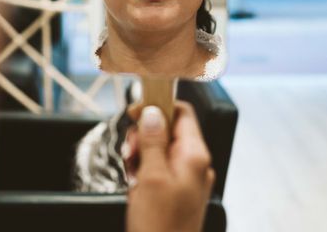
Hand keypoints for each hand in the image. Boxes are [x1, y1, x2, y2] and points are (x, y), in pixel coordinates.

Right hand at [126, 103, 214, 231]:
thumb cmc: (160, 225)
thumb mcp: (151, 176)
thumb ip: (153, 140)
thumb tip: (152, 111)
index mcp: (194, 155)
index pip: (182, 112)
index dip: (158, 107)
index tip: (135, 112)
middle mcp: (194, 163)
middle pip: (167, 130)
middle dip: (144, 136)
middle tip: (131, 153)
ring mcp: (186, 178)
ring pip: (159, 149)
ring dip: (141, 155)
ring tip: (133, 174)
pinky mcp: (176, 191)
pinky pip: (158, 168)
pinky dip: (144, 171)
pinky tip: (136, 186)